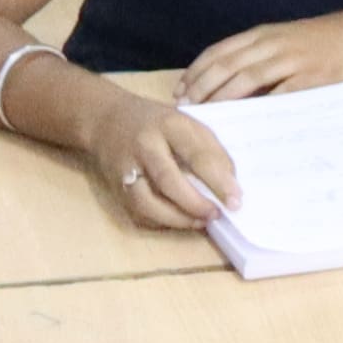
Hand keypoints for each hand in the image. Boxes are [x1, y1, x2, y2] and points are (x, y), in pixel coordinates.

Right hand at [76, 93, 237, 231]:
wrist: (106, 120)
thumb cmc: (158, 124)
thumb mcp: (187, 124)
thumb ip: (211, 150)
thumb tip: (230, 185)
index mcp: (170, 124)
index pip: (196, 153)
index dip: (218, 180)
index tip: (236, 200)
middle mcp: (145, 145)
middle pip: (168, 179)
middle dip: (195, 203)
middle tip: (216, 214)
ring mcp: (126, 168)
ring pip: (147, 201)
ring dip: (177, 218)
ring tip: (200, 221)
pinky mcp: (116, 187)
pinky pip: (138, 211)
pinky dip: (161, 221)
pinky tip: (180, 220)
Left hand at [178, 13, 342, 100]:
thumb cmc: (321, 42)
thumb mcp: (284, 40)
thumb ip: (258, 57)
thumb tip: (225, 86)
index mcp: (262, 34)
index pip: (219, 51)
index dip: (196, 72)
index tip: (179, 92)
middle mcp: (273, 43)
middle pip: (227, 65)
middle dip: (202, 87)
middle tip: (186, 109)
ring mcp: (293, 59)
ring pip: (248, 77)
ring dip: (224, 97)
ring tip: (208, 115)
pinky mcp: (313, 76)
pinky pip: (281, 92)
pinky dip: (262, 106)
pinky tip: (249, 119)